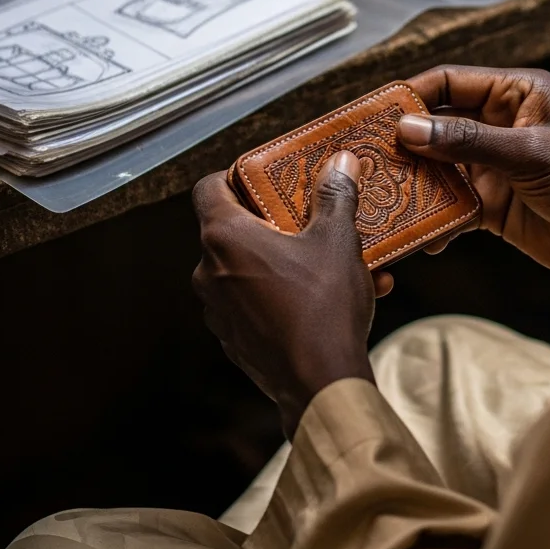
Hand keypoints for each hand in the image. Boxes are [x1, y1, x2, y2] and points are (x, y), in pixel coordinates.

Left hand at [192, 152, 387, 437]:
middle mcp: (209, 272)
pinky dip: (286, 293)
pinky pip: (257, 302)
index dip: (236, 176)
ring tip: (335, 262)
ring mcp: (218, 309)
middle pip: (234, 228)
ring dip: (287, 259)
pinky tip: (329, 297)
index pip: (208, 187)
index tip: (267, 178)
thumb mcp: (338, 239)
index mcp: (225, 237)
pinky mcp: (234, 339)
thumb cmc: (323, 307)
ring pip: (250, 268)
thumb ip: (335, 195)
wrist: (320, 385)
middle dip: (275, 221)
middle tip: (310, 218)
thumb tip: (340, 163)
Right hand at [398, 66, 549, 277]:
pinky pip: (455, 205)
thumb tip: (410, 128)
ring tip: (388, 196)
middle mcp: (502, 125)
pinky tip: (425, 232)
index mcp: (518, 94)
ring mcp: (497, 166)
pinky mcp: (495, 204)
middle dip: (407, 143)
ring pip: (441, 168)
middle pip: (439, 125)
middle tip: (370, 159)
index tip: (377, 113)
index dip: (413, 95)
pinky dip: (438, 217)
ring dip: (418, 182)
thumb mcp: (530, 154)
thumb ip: (469, 141)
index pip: (452, 82)